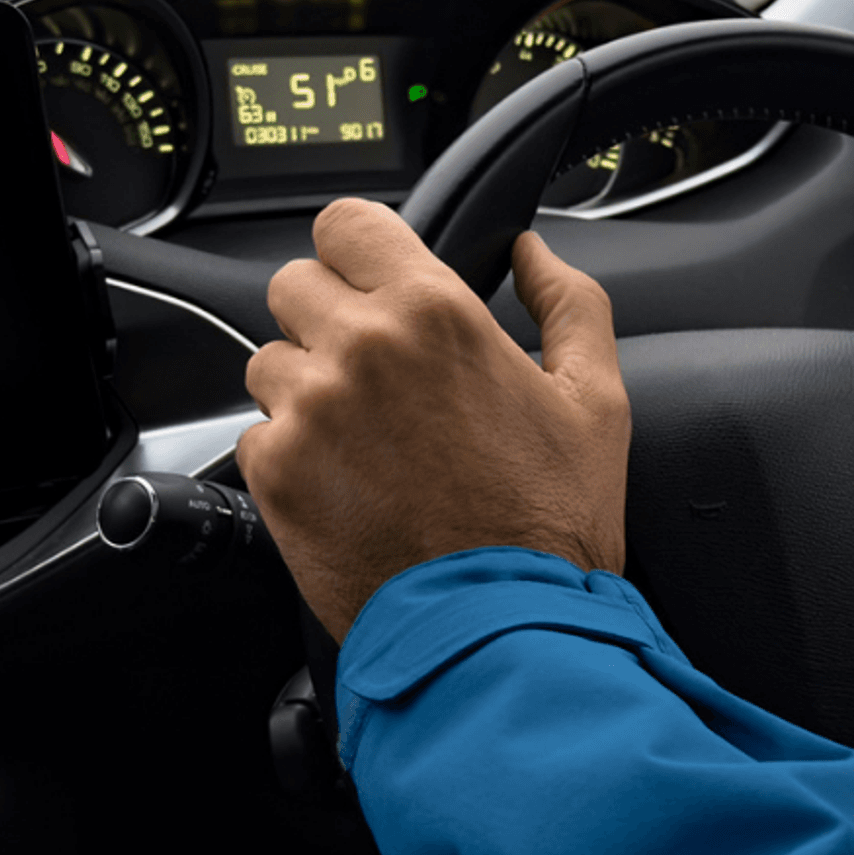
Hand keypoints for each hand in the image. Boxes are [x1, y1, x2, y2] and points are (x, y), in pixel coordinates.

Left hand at [237, 199, 629, 640]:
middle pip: (294, 284)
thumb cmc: (551, 525)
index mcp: (434, 311)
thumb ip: (570, 304)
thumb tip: (533, 252)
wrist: (500, 630)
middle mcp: (360, 348)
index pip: (345, 223)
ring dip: (304, 386)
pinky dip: (290, 454)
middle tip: (374, 370)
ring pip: (268, 359)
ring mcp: (309, 410)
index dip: (356, 249)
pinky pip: (257, 433)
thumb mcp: (596, 400)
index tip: (369, 279)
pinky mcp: (275, 472)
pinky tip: (346, 485)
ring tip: (364, 439)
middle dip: (328, 317)